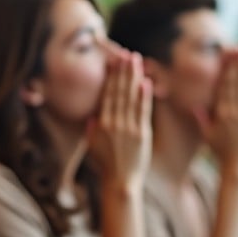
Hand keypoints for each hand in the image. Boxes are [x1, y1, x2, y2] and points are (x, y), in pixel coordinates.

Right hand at [86, 44, 151, 186]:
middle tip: (126, 55)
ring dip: (133, 78)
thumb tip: (92, 116)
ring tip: (135, 62)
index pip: (107, 95)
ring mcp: (128, 128)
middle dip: (123, 72)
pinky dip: (144, 97)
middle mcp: (113, 124)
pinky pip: (142, 111)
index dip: (111, 78)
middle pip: (119, 92)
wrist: (121, 182)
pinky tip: (145, 82)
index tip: (114, 63)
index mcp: (101, 124)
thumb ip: (93, 129)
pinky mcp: (141, 134)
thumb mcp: (93, 146)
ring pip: (130, 98)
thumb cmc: (106, 165)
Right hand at [197, 45, 237, 171]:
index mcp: (219, 115)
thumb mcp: (208, 136)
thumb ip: (203, 119)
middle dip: (233, 63)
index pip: (221, 87)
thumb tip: (196, 106)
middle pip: (233, 82)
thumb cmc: (221, 152)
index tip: (223, 55)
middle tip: (234, 46)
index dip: (223, 69)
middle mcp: (232, 112)